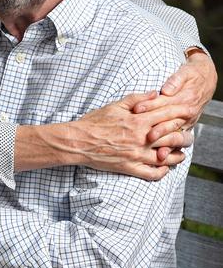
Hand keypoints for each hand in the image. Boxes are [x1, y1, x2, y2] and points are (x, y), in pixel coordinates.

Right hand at [73, 91, 192, 179]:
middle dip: (185, 135)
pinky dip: (162, 172)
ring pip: (167, 157)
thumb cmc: (94, 122)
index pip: (167, 115)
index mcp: (137, 121)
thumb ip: (136, 99)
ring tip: (181, 152)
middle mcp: (140, 139)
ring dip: (178, 155)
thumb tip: (155, 93)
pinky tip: (164, 168)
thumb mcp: (115, 105)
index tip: (190, 110)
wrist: (78, 141)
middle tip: (189, 134)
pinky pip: (152, 174)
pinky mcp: (130, 168)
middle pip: (173, 137)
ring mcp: (136, 155)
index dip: (182, 112)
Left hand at [131, 51, 216, 157]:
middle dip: (157, 130)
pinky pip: (178, 140)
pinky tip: (162, 156)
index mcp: (185, 99)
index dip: (149, 106)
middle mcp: (187, 113)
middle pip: (169, 122)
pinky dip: (171, 148)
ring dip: (165, 144)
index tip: (136, 109)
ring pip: (175, 134)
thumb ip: (174, 82)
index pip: (164, 103)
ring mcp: (186, 121)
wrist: (206, 80)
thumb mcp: (184, 74)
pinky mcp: (185, 127)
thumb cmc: (192, 75)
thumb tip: (166, 90)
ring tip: (157, 153)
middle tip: (144, 135)